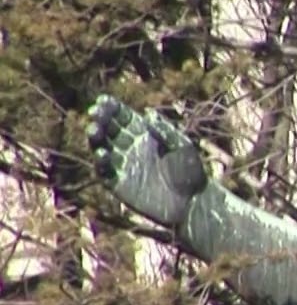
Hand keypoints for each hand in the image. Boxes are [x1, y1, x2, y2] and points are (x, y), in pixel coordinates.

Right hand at [86, 94, 207, 226]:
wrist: (193, 203)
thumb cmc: (192, 173)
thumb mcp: (182, 147)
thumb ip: (165, 131)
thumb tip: (148, 114)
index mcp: (146, 136)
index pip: (124, 118)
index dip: (112, 108)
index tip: (103, 100)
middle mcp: (132, 148)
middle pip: (109, 129)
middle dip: (100, 119)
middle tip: (95, 113)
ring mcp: (125, 166)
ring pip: (102, 147)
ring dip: (95, 138)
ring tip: (94, 130)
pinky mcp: (120, 184)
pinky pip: (104, 171)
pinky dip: (100, 162)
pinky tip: (102, 154)